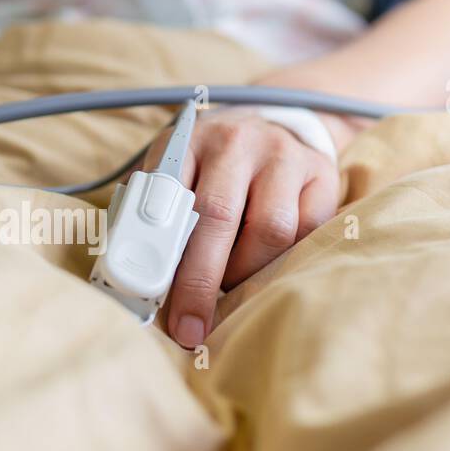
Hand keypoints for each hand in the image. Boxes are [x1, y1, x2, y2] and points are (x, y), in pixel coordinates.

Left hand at [140, 106, 340, 348]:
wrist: (275, 124)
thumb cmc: (212, 163)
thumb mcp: (175, 170)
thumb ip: (149, 210)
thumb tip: (128, 272)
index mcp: (189, 140)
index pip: (169, 197)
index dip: (160, 251)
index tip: (151, 295)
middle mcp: (238, 142)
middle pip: (218, 217)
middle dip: (200, 282)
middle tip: (190, 326)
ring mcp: (284, 156)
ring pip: (270, 230)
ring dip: (245, 272)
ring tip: (229, 280)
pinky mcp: (322, 176)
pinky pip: (306, 234)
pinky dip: (281, 262)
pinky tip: (262, 264)